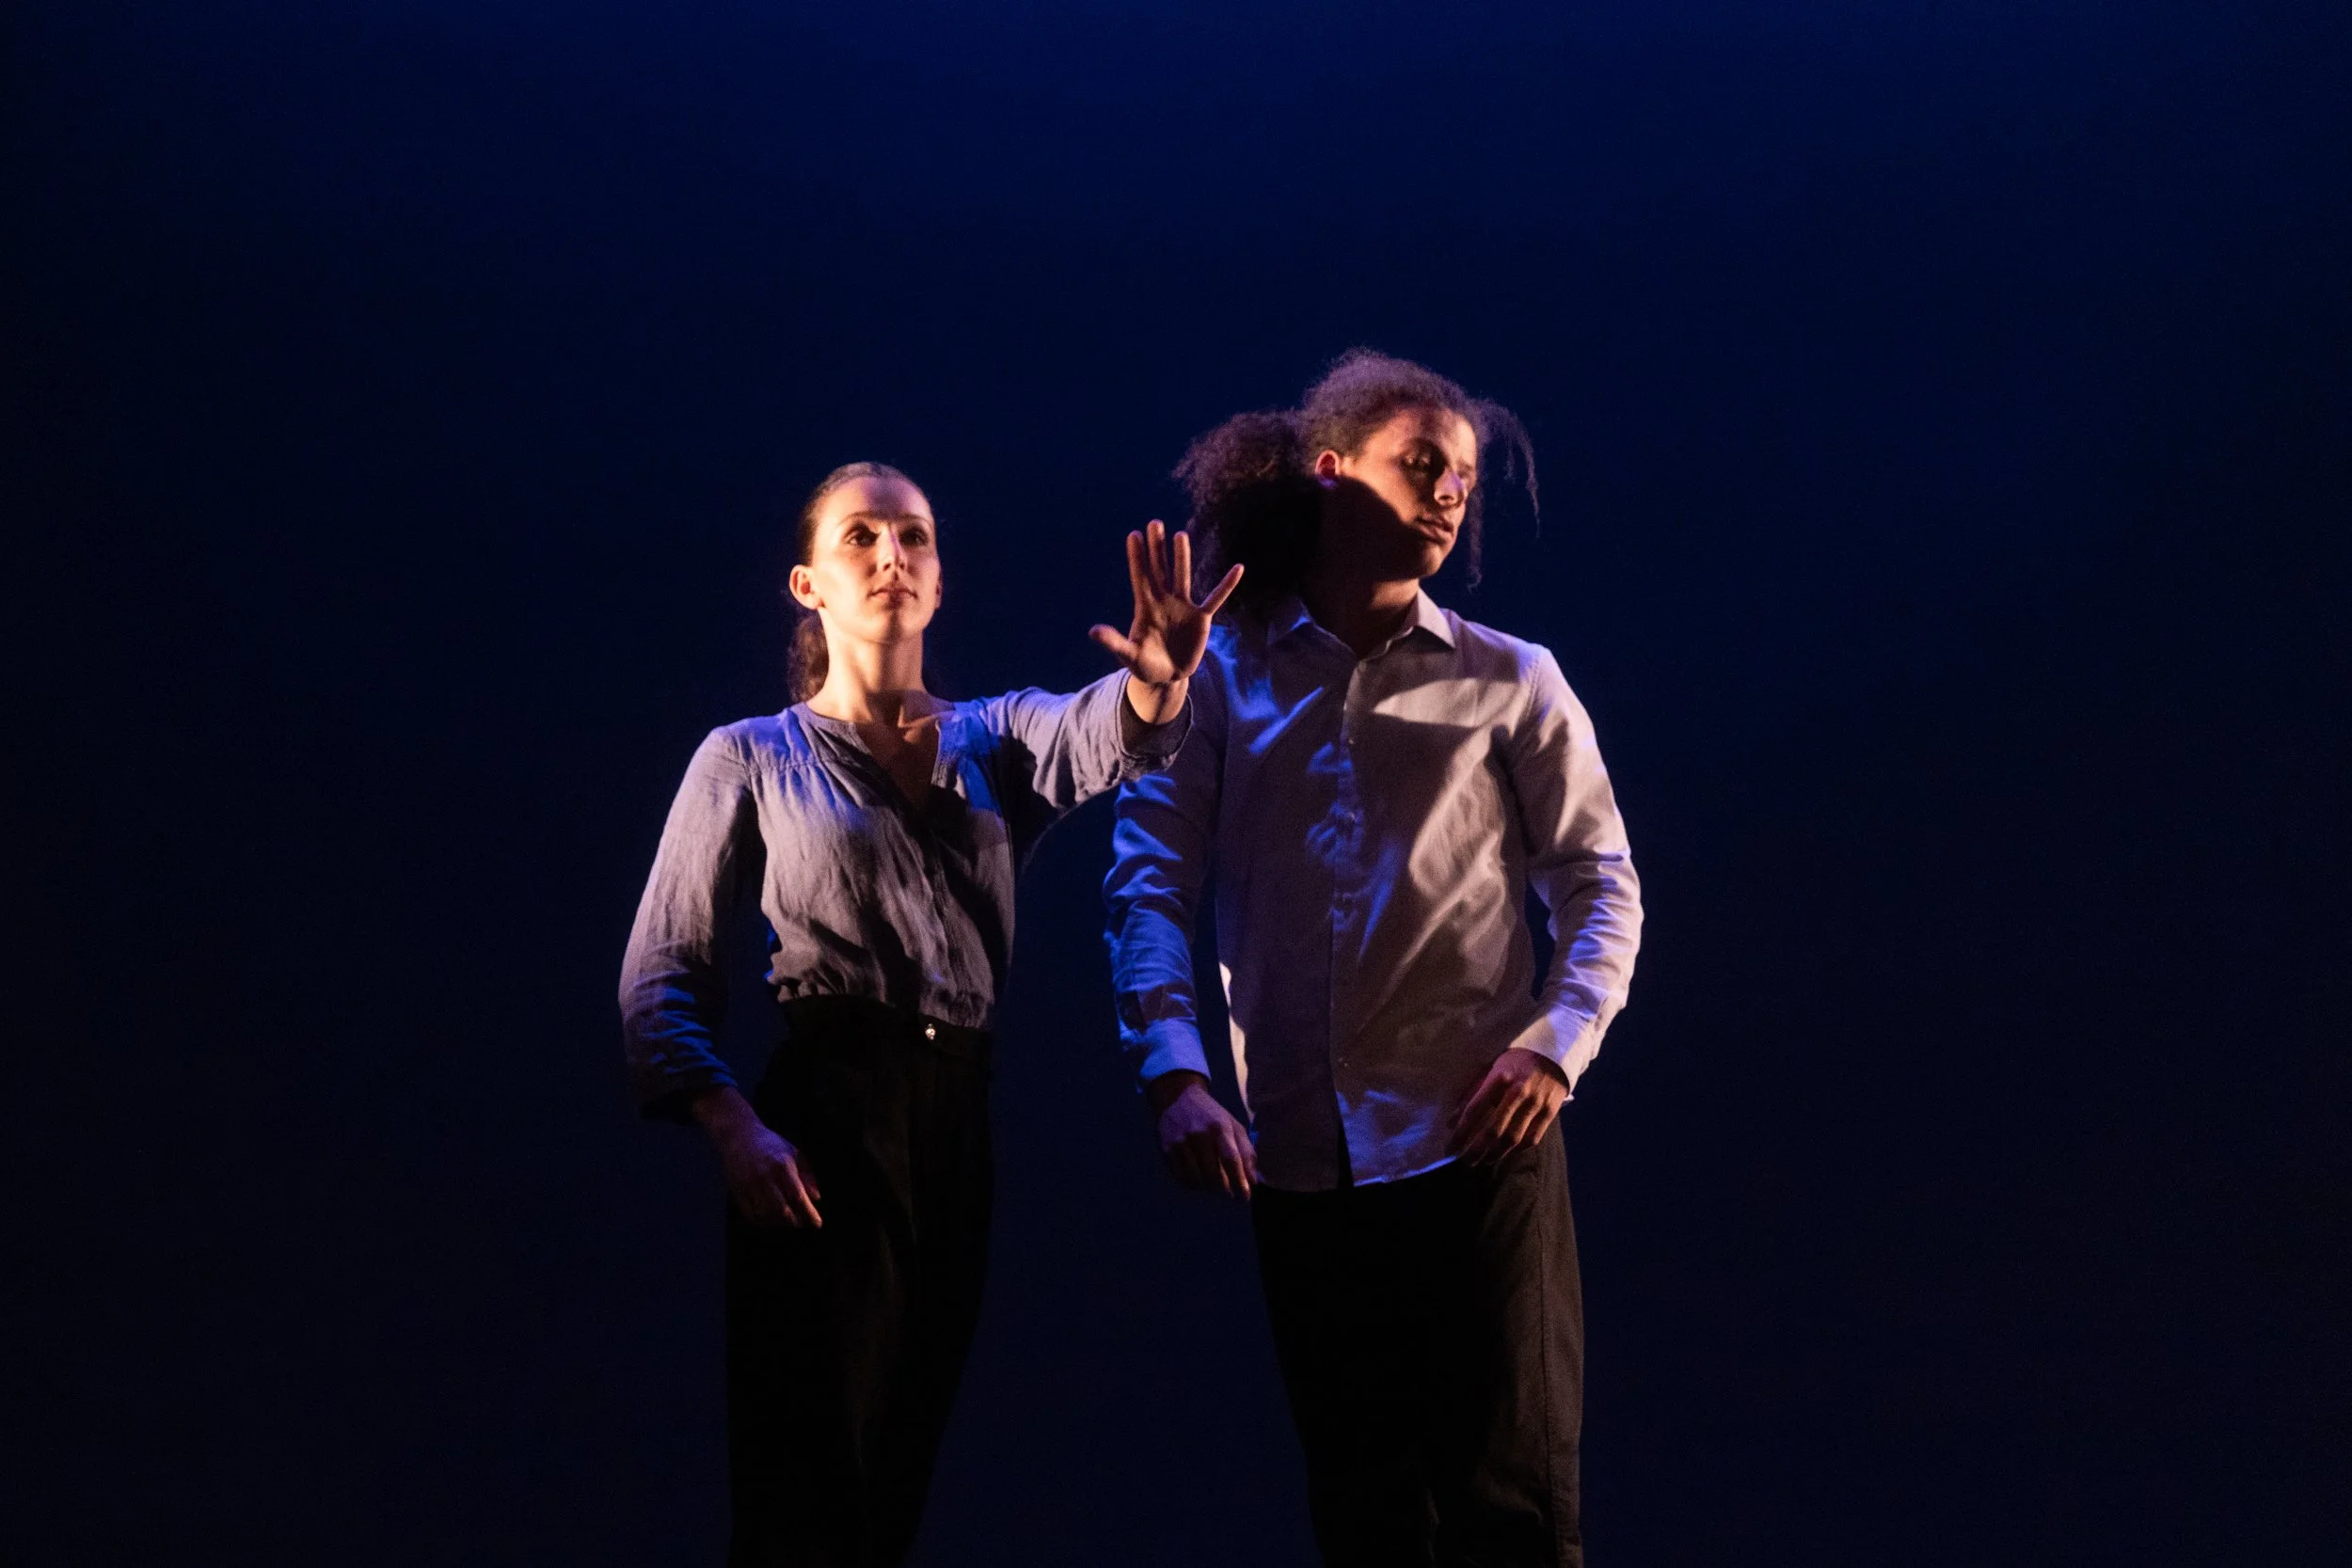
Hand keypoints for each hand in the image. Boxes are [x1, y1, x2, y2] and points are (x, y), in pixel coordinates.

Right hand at [692, 1086, 822, 1227]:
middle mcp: (765, 1178)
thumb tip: (816, 1198)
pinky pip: (751, 1214)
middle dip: (795, 1221)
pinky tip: (771, 1219)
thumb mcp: (794, 1153)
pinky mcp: (738, 1191)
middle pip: (782, 1210)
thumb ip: (807, 1175)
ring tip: (788, 1220)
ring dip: (780, 1223)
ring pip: (766, 1215)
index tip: (817, 1224)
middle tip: (802, 1222)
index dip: (809, 1213)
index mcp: (782, 1166)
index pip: (798, 1196)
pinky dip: (763, 1221)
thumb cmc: (771, 1143)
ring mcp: (749, 1186)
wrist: (738, 1135)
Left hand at [1089, 519, 1243, 697]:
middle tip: (1154, 523)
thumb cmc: (1145, 665)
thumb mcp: (1128, 655)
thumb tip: (1092, 631)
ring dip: (1182, 557)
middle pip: (1160, 569)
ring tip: (1180, 535)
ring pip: (1182, 576)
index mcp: (1145, 608)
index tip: (1133, 535)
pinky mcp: (1201, 618)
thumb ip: (1113, 642)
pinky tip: (1238, 568)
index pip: (1140, 577)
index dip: (1137, 557)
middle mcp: (1164, 601)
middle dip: (1157, 547)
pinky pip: (1216, 598)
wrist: (1167, 677)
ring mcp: (1183, 607)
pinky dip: (1227, 585)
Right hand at [1147, 1071, 1256, 1198]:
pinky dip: (1193, 1184)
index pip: (1231, 1159)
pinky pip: (1182, 1179)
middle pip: (1213, 1175)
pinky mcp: (1166, 1150)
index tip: (1244, 1198)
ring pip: (1197, 1180)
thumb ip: (1246, 1152)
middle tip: (1229, 1192)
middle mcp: (1199, 1134)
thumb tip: (1253, 1182)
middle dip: (1224, 1189)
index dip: (1239, 1182)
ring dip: (1208, 1188)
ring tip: (1214, 1183)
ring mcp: (1180, 1142)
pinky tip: (1199, 1177)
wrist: (1178, 1099)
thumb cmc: (1212, 1116)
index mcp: (1220, 1127)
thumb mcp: (1234, 1126)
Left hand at [1449, 1049, 1569, 1167]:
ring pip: (1513, 1138)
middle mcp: (1517, 1091)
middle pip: (1493, 1130)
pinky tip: (1505, 1154)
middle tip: (1464, 1161)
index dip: (1461, 1132)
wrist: (1554, 1052)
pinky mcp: (1550, 1111)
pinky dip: (1517, 1150)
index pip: (1474, 1110)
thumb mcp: (1492, 1069)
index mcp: (1498, 1077)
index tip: (1450, 1147)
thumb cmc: (1516, 1061)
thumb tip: (1451, 1122)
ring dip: (1495, 1154)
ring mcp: (1536, 1103)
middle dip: (1476, 1150)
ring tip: (1483, 1161)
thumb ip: (1472, 1093)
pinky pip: (1532, 1138)